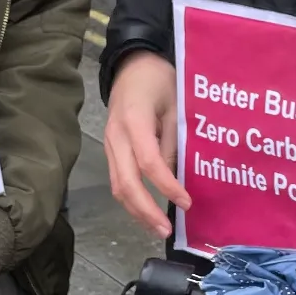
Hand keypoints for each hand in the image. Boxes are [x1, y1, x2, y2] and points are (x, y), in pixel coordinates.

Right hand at [104, 50, 186, 238]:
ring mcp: (109, 143)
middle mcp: (115, 136)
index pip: (149, 162)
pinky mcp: (110, 148)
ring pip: (117, 185)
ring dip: (136, 210)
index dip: (167, 186)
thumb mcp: (176, 103)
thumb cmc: (159, 79)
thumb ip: (174, 140)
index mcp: (134, 120)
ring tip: (157, 228)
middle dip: (145, 211)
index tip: (186, 202)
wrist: (132, 64)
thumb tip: (177, 177)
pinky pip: (118, 178)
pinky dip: (131, 198)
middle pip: (125, 182)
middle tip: (166, 230)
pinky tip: (146, 210)